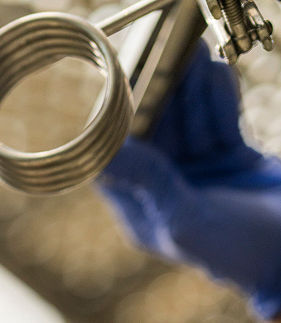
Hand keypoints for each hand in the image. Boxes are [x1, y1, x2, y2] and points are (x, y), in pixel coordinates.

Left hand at [99, 41, 280, 319]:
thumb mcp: (185, 218)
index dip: (116, 122)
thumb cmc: (236, 252)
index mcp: (143, 212)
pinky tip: (214, 72)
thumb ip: (147, 181)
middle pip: (154, 132)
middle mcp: (164, 191)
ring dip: (191, 90)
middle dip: (161, 95)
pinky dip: (219, 100)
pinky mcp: (231, 159)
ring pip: (188, 120)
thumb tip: (102, 154)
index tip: (120, 85)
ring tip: (191, 55)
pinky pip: (219, 121)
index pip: (117, 160)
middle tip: (164, 56)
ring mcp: (198, 173)